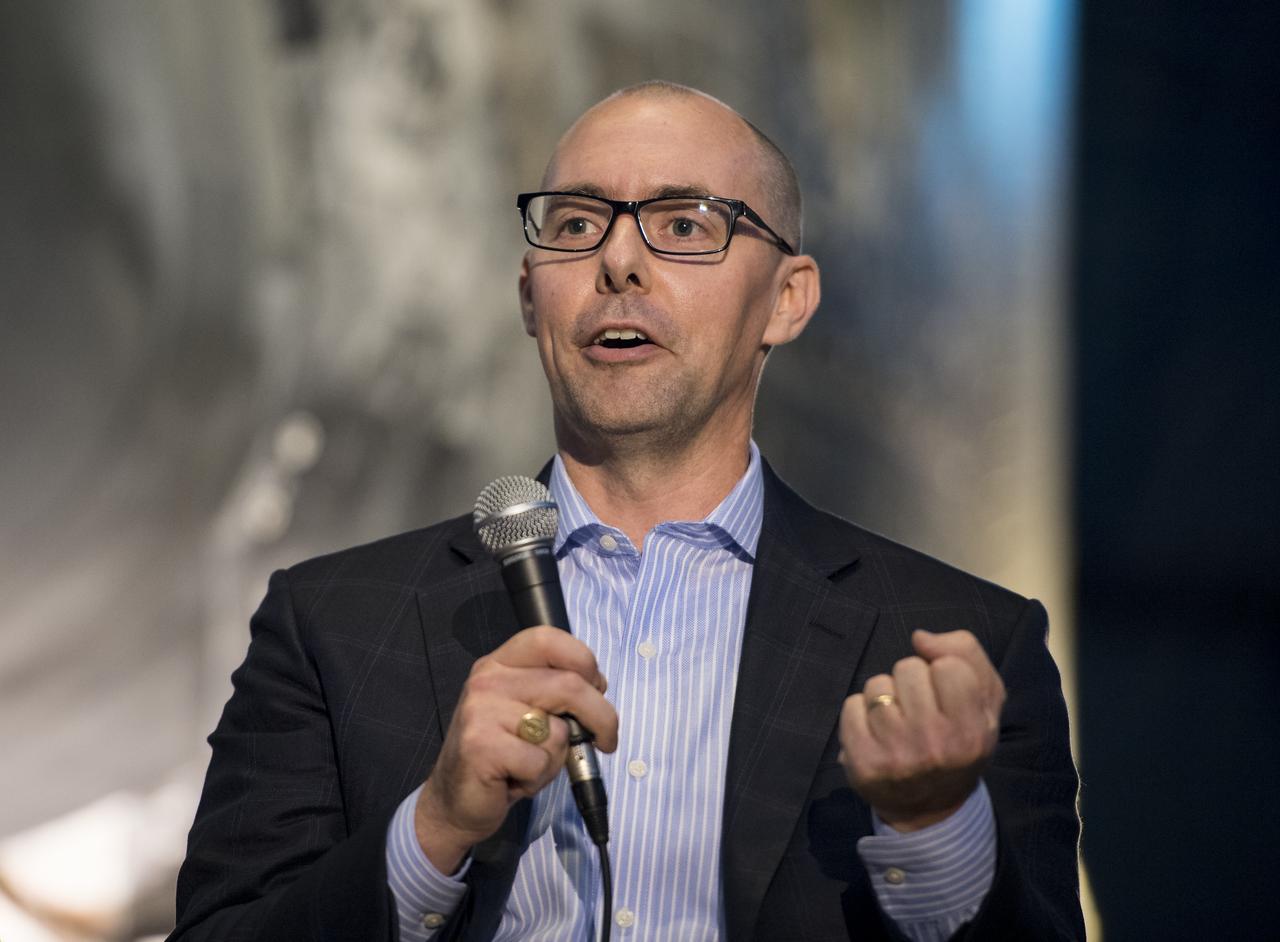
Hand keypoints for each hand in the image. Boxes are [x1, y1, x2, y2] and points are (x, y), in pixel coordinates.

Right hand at [415, 626, 616, 871]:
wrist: (456, 800)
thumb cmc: (504, 755)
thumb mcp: (530, 711)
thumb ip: (556, 692)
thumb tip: (597, 687)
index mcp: (501, 663)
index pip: (550, 639)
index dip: (584, 661)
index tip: (597, 688)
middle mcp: (488, 679)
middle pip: (569, 684)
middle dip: (601, 717)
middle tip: (606, 739)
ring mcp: (481, 711)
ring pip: (558, 730)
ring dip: (558, 757)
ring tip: (531, 764)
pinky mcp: (481, 747)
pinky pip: (540, 761)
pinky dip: (538, 778)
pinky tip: (514, 779)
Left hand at [838, 629, 1004, 830]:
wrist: (932, 808)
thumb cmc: (960, 740)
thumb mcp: (985, 700)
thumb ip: (966, 654)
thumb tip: (920, 638)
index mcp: (972, 730)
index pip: (948, 665)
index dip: (943, 672)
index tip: (944, 695)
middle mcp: (935, 745)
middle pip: (908, 668)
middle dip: (912, 681)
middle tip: (919, 710)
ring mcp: (896, 756)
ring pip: (877, 684)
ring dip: (885, 695)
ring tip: (898, 722)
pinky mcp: (863, 764)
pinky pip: (851, 706)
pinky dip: (859, 712)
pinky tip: (875, 732)